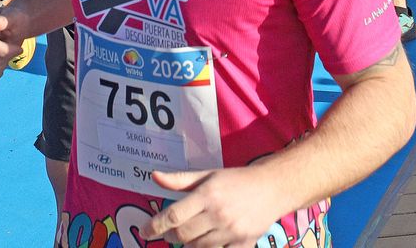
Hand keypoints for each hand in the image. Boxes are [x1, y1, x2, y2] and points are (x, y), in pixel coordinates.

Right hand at [0, 12, 28, 84]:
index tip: (19, 48)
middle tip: (13, 49)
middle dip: (6, 58)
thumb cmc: (16, 21)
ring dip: (2, 66)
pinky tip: (2, 63)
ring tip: (6, 55)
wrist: (13, 27)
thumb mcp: (16, 17)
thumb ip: (6, 20)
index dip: (7, 51)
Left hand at [147, 164, 287, 247]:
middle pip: (183, 235)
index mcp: (207, 195)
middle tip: (169, 232)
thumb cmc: (236, 180)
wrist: (272, 188)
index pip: (174, 215)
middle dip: (171, 236)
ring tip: (189, 236)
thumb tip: (154, 176)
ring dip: (188, 244)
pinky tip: (206, 243)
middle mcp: (218, 214)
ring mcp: (231, 231)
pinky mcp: (243, 244)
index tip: (144, 232)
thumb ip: (180, 179)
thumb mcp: (208, 175)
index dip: (155, 226)